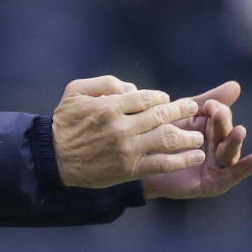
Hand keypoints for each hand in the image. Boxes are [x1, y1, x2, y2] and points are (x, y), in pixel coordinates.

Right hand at [52, 76, 206, 187]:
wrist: (53, 158)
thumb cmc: (64, 122)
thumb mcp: (75, 91)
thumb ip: (105, 82)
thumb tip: (132, 89)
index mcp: (110, 106)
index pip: (147, 98)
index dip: (161, 98)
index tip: (167, 100)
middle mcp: (122, 127)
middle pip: (162, 116)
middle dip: (182, 111)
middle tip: (193, 109)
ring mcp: (127, 149)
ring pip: (166, 138)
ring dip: (188, 136)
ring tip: (199, 136)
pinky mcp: (129, 169)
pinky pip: (161, 163)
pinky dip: (182, 160)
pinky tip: (195, 156)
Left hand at [141, 80, 251, 199]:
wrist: (137, 166)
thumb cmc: (159, 137)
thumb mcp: (182, 117)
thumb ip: (207, 103)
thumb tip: (237, 85)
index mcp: (211, 128)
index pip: (220, 116)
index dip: (217, 110)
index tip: (208, 105)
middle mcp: (217, 146)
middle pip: (226, 133)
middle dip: (223, 124)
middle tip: (218, 114)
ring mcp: (216, 166)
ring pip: (230, 152)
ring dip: (234, 141)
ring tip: (238, 131)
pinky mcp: (212, 184)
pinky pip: (231, 176)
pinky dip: (246, 167)